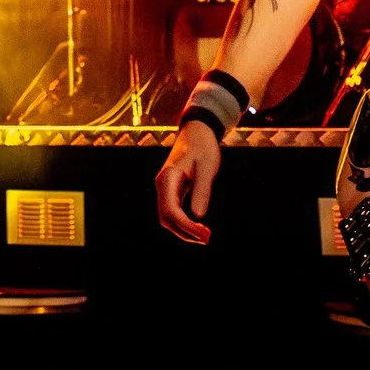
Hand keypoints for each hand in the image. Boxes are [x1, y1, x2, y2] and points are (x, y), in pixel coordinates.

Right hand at [154, 123, 219, 243]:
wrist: (197, 131)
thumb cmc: (203, 146)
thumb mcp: (207, 166)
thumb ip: (202, 190)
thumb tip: (198, 216)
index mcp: (168, 178)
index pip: (171, 210)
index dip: (187, 226)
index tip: (205, 235)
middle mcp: (163, 185)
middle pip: (166, 218)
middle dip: (185, 232)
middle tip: (207, 238)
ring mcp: (166, 188)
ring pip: (169, 218)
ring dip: (184, 230)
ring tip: (205, 236)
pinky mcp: (172, 190)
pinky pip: (174, 212)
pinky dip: (185, 222)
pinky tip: (199, 227)